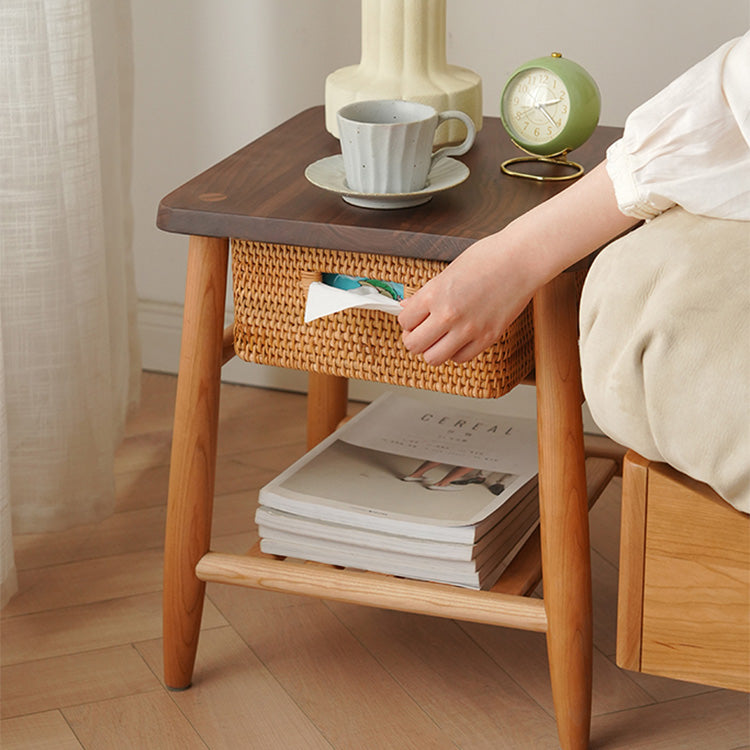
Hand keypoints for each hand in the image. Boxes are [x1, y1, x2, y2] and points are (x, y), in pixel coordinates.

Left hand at [398, 161, 637, 367]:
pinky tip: (459, 340)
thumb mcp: (449, 271)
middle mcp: (449, 315)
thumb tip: (408, 306)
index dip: (406, 321)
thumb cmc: (489, 257)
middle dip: (414, 339)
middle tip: (421, 332)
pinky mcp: (488, 338)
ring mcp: (469, 329)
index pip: (404, 321)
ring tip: (439, 339)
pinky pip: (460, 358)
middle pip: (414, 345)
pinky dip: (455, 352)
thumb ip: (427, 293)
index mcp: (435, 294)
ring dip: (432, 350)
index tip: (412, 319)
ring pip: (433, 358)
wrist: (522, 259)